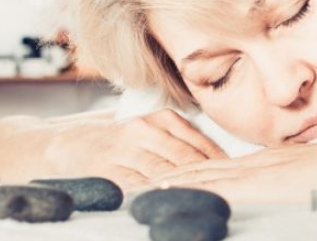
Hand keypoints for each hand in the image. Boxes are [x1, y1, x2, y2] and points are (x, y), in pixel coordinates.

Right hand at [0, 110, 225, 189]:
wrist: (72, 143)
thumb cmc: (124, 141)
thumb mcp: (155, 130)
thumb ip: (184, 141)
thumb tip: (225, 160)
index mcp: (162, 118)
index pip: (200, 143)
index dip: (222, 162)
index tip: (241, 174)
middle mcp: (145, 129)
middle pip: (186, 159)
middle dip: (210, 176)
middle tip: (232, 190)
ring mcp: (125, 149)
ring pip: (164, 173)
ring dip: (187, 187)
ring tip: (208, 199)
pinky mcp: (108, 169)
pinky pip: (138, 186)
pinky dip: (156, 195)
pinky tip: (171, 202)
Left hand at [151, 135, 316, 202]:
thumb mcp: (315, 182)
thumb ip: (294, 190)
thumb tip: (284, 202)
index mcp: (270, 164)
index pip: (219, 170)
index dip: (188, 175)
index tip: (161, 182)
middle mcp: (258, 164)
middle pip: (202, 170)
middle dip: (168, 178)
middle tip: (134, 187)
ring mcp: (258, 172)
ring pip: (201, 176)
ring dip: (168, 183)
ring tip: (137, 190)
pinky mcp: (260, 184)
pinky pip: (215, 186)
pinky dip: (188, 188)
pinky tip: (166, 193)